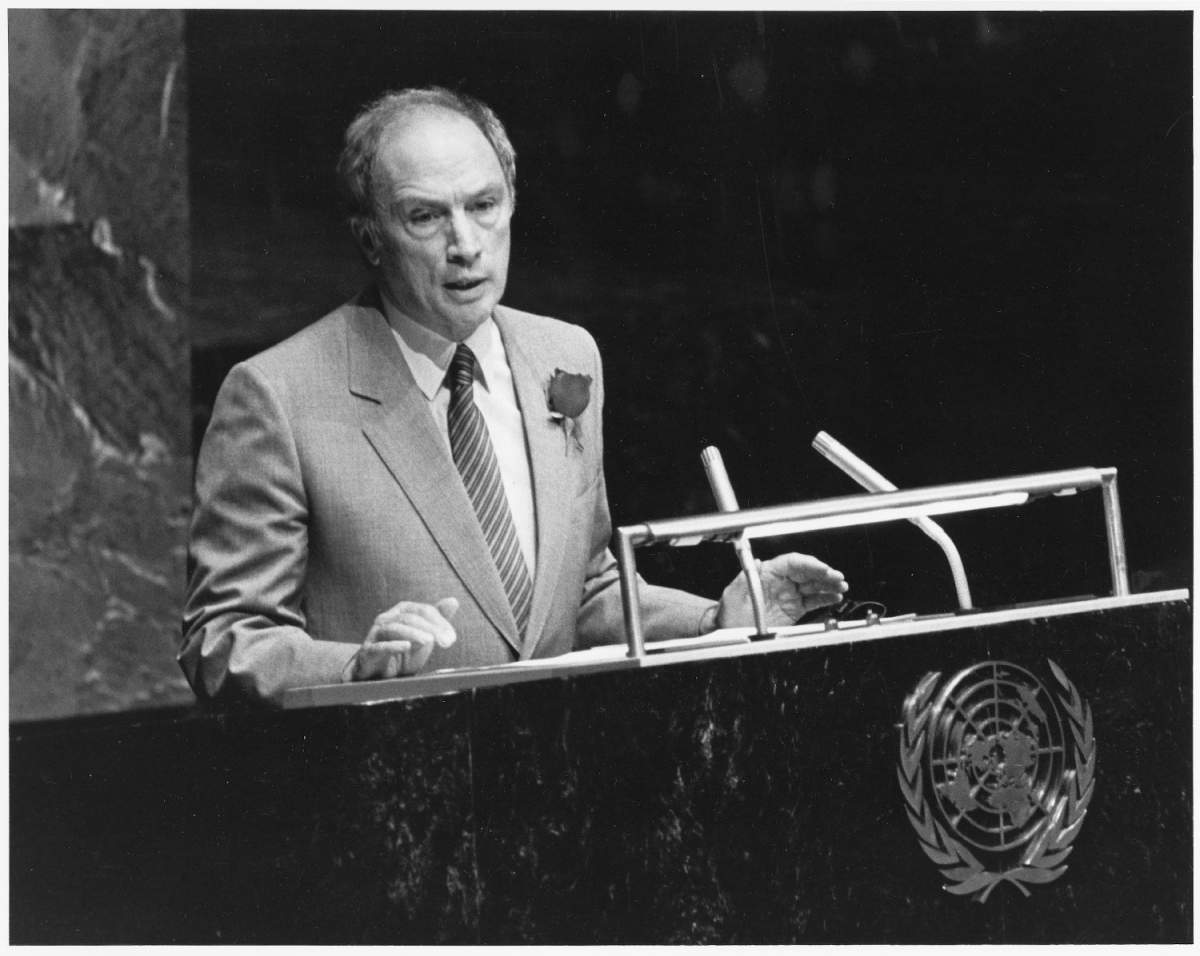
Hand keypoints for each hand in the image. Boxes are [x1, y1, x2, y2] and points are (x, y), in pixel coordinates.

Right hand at [344, 598, 458, 681]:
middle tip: (445, 641)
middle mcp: (387, 619)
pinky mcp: (368, 652)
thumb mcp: (424, 638)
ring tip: (429, 641)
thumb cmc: (403, 654)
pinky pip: (380, 646)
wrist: (379, 676)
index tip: (451, 637)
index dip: (439, 622)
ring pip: (394, 628)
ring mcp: (375, 635)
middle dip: (430, 628)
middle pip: (410, 618)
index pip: (423, 610)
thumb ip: (438, 620)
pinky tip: (407, 647)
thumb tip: (453, 601)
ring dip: (414, 634)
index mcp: (402, 611)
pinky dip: (394, 645)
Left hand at [715, 553, 847, 628]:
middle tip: (837, 578)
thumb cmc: (729, 613)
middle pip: (806, 572)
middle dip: (824, 573)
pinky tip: (835, 597)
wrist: (729, 632)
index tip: (822, 568)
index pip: (792, 563)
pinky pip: (813, 600)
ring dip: (828, 584)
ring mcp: (789, 595)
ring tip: (841, 587)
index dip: (808, 564)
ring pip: (813, 585)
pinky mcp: (794, 609)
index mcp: (767, 574)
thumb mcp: (732, 595)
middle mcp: (780, 582)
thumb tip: (756, 562)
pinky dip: (825, 598)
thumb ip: (744, 579)